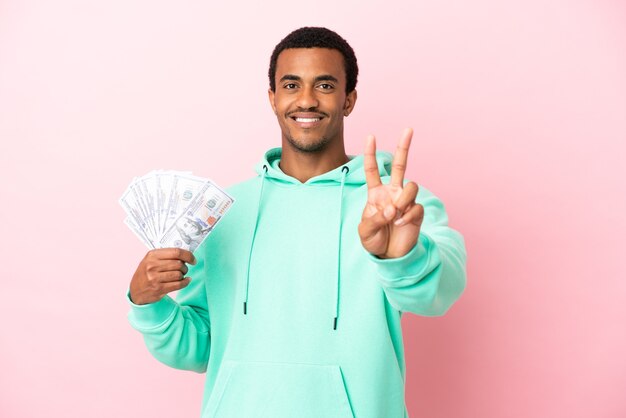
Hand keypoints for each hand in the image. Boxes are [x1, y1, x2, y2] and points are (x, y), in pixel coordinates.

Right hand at [129, 248, 195, 304]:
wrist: (136, 290)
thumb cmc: (146, 273)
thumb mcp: (151, 260)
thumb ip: (166, 256)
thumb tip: (186, 255)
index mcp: (152, 255)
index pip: (176, 252)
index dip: (188, 255)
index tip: (193, 259)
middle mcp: (152, 265)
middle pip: (179, 264)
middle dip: (185, 267)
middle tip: (184, 269)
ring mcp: (154, 278)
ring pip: (179, 274)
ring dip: (183, 275)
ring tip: (180, 276)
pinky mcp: (158, 288)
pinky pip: (178, 284)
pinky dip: (185, 282)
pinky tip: (185, 281)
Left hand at [358, 128, 423, 258]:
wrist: (389, 255)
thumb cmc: (374, 240)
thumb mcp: (365, 230)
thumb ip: (375, 218)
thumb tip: (391, 209)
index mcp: (376, 193)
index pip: (372, 170)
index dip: (370, 154)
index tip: (370, 137)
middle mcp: (392, 192)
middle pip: (400, 165)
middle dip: (404, 147)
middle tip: (408, 129)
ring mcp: (405, 201)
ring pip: (411, 186)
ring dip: (403, 200)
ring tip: (395, 215)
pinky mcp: (416, 212)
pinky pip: (416, 206)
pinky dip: (407, 215)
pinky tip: (401, 224)